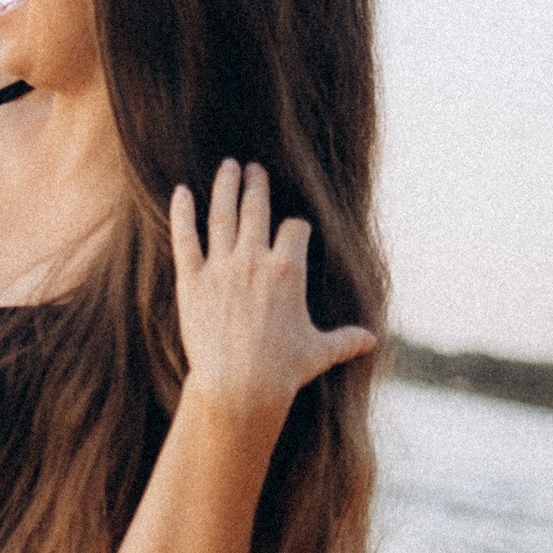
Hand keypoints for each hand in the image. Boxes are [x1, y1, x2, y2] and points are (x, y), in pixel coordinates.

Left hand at [169, 160, 373, 428]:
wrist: (239, 385)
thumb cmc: (283, 370)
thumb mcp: (320, 352)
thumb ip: (345, 340)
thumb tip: (371, 340)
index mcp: (289, 270)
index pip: (295, 230)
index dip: (296, 227)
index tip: (293, 228)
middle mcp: (254, 260)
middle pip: (257, 210)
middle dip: (257, 186)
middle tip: (253, 167)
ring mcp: (220, 267)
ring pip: (222, 216)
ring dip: (225, 187)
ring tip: (228, 167)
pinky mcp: (190, 280)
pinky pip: (184, 238)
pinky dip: (181, 213)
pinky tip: (180, 192)